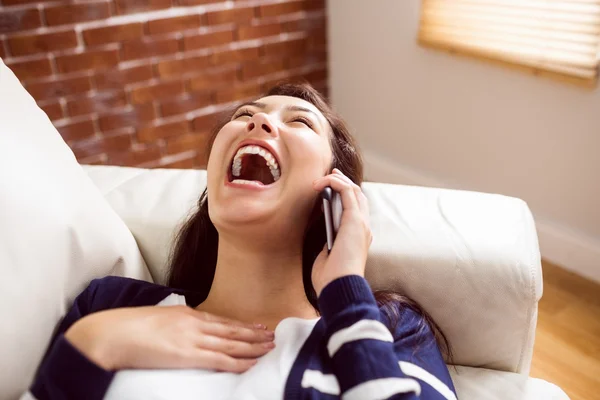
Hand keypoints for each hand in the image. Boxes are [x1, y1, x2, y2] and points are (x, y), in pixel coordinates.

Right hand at [64, 306, 274, 372]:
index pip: (221, 321)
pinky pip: (220, 360)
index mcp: (187, 314)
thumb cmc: (128, 328)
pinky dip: (238, 362)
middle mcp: (194, 324)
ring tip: (269, 348)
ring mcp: (193, 339)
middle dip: (254, 334)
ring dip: (253, 347)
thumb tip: (180, 332)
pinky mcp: (188, 355)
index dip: (242, 325)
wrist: (112, 334)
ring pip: (231, 343)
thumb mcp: (158, 318)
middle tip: (272, 336)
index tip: (257, 326)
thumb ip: (174, 324)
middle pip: (232, 330)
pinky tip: (250, 364)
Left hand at [311, 168, 372, 296]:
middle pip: (358, 196)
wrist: (339, 287)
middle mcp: (364, 228)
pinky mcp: (355, 220)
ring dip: (338, 181)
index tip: (331, 189)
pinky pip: (348, 192)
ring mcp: (361, 224)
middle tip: (331, 175)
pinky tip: (324, 182)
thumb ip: (330, 244)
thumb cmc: (331, 279)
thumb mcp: (328, 256)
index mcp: (359, 238)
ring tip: (323, 178)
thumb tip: (326, 235)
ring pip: (354, 191)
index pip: (357, 209)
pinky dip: (336, 183)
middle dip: (344, 182)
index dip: (345, 195)